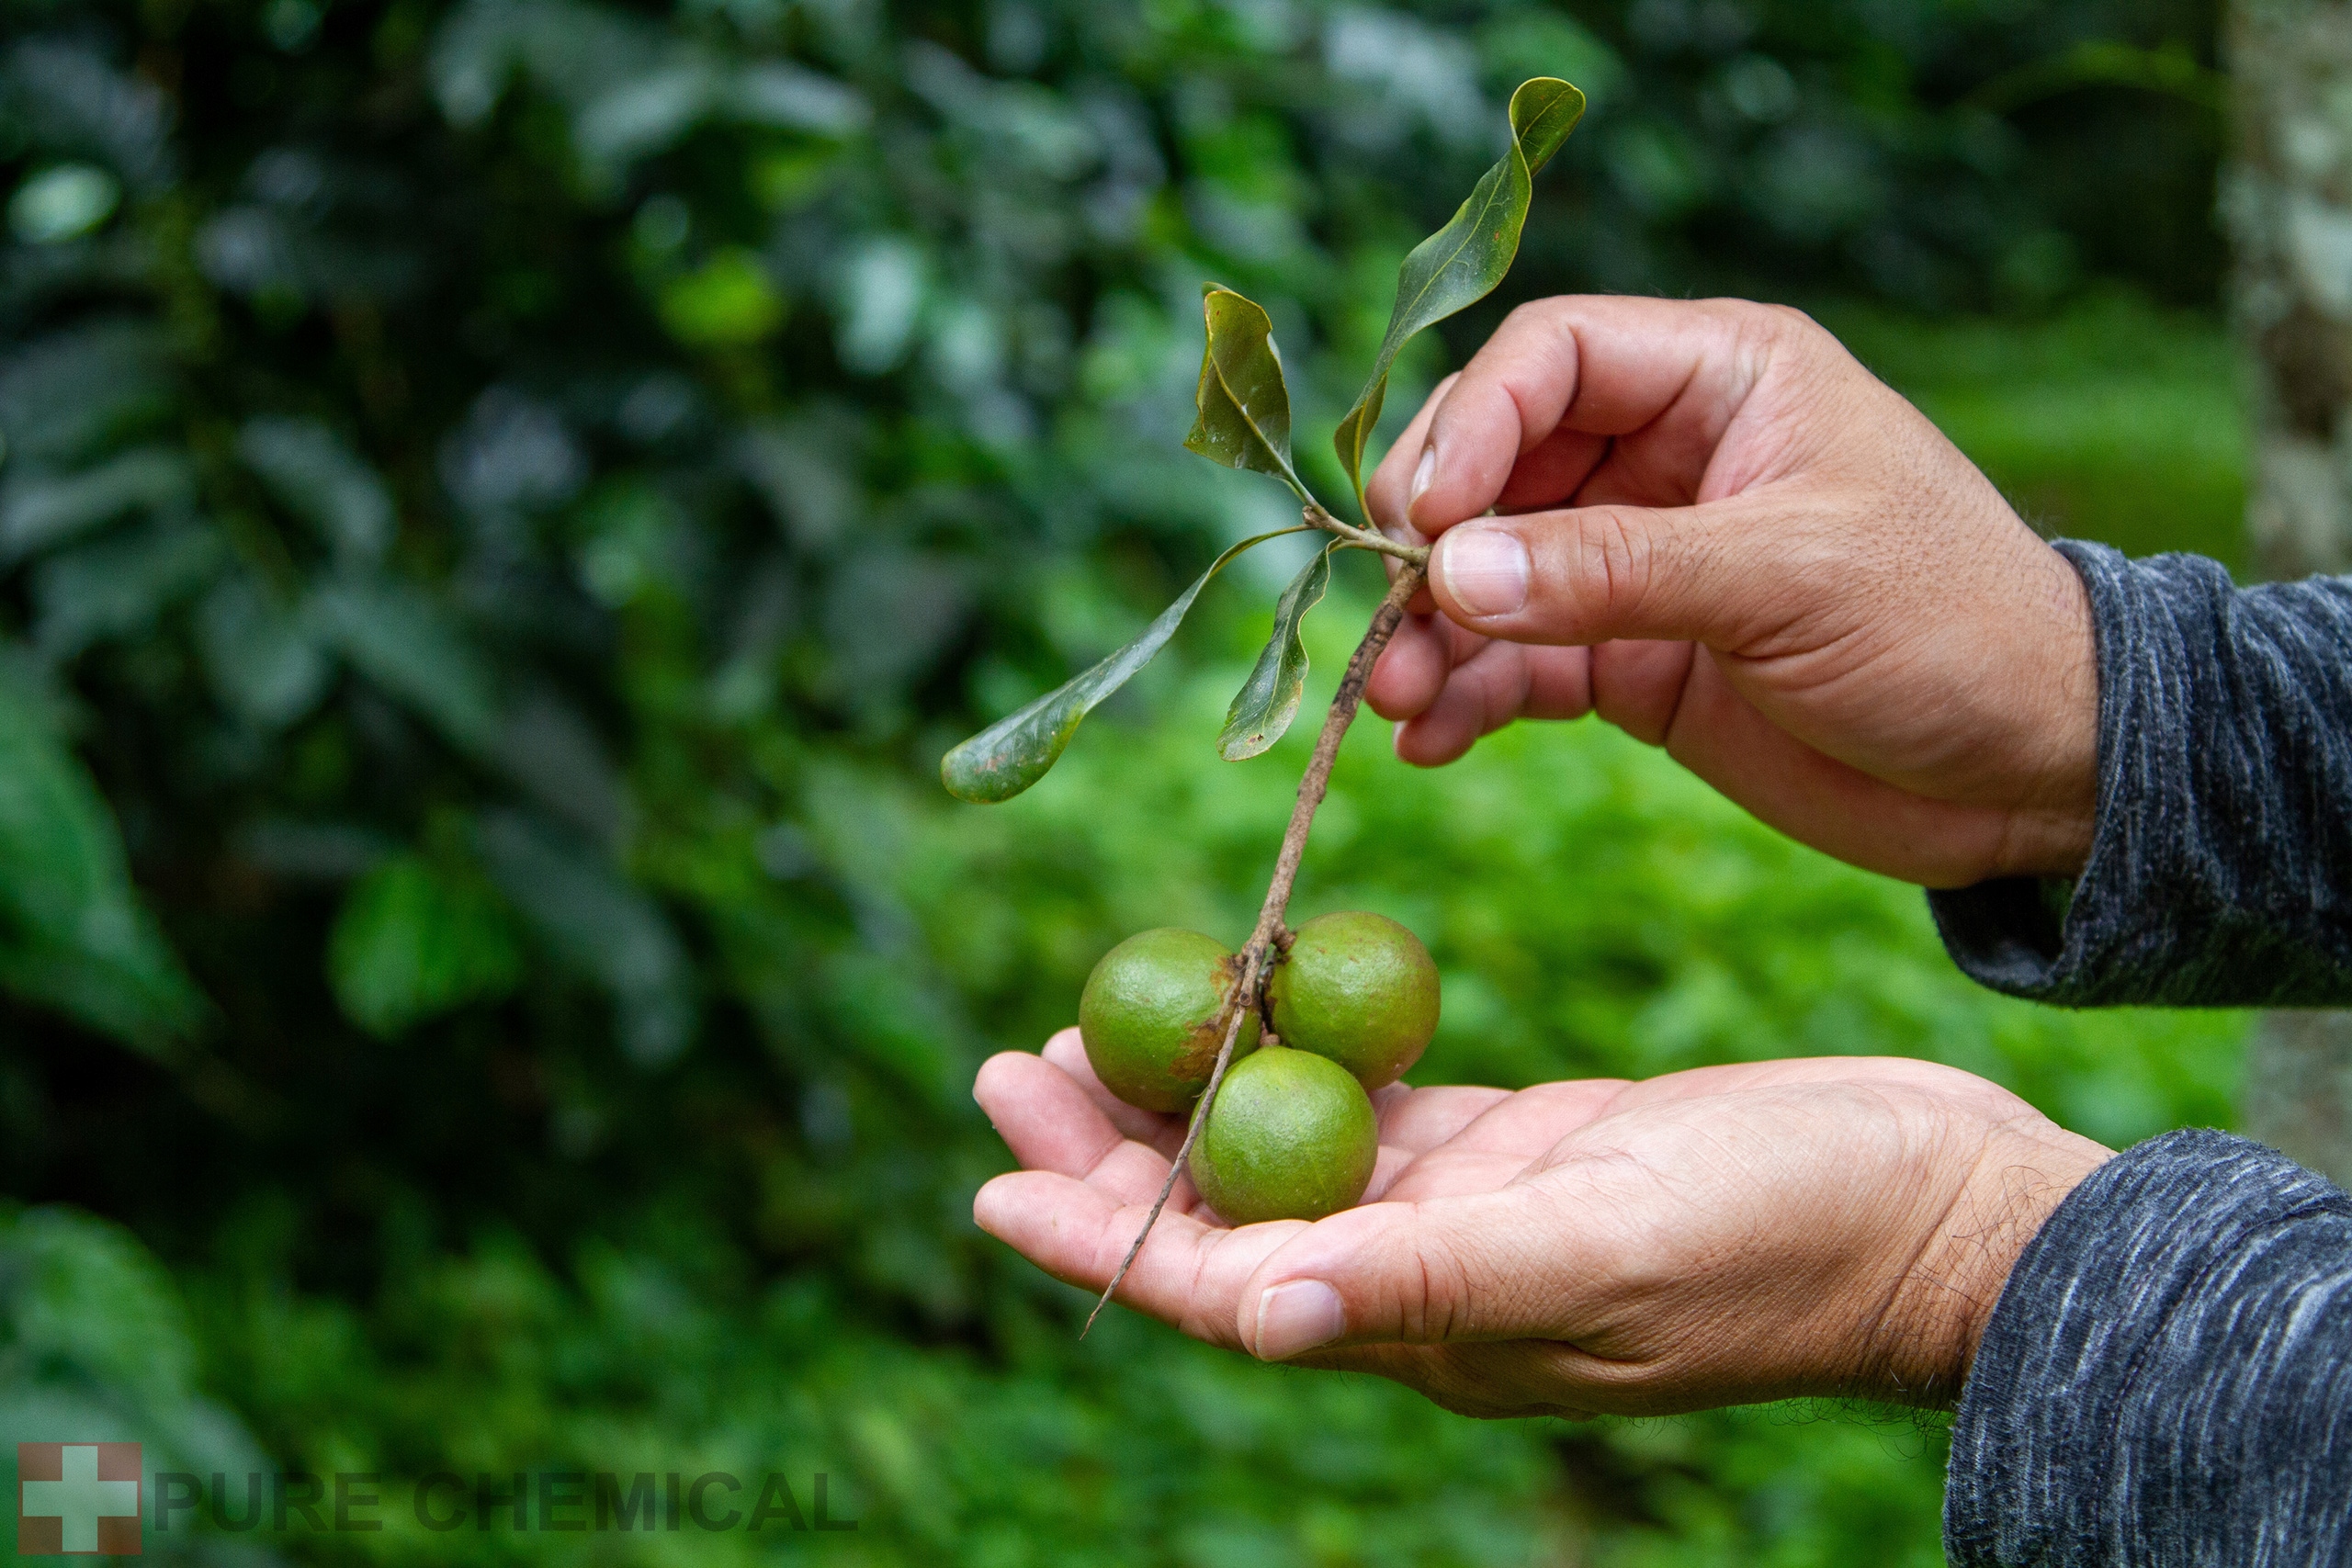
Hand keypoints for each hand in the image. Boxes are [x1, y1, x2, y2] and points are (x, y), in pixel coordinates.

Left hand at [973, 1031, 2109, 1418]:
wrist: (1933, 1208)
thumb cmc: (1790, 1239)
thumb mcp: (1603, 1252)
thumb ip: (1432, 1285)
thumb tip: (1259, 1316)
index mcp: (1430, 1327)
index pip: (1225, 1289)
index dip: (1100, 1238)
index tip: (992, 1178)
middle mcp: (1430, 1280)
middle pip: (1230, 1213)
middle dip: (1112, 1149)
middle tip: (1009, 1061)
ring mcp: (1476, 1212)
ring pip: (1292, 1150)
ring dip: (1191, 1094)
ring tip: (1091, 1025)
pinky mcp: (1524, 1148)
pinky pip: (1381, 1103)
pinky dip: (1306, 1056)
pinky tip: (1252, 1002)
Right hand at [1363, 296, 2098, 886]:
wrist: (2033, 771)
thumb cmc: (1951, 629)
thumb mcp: (1787, 579)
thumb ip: (1613, 571)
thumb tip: (1449, 574)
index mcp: (1724, 377)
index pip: (1551, 357)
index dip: (1473, 425)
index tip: (1427, 521)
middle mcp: (1666, 454)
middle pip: (1494, 464)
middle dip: (1430, 541)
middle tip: (1390, 614)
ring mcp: (1640, 562)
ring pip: (1491, 574)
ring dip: (1431, 635)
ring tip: (1395, 700)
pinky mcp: (1631, 660)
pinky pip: (1518, 663)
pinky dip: (1468, 699)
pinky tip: (1431, 740)